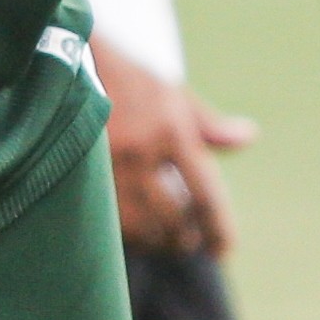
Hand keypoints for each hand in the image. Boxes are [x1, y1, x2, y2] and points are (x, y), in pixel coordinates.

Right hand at [91, 37, 250, 256]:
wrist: (70, 69)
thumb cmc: (130, 82)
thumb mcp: (174, 95)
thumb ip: (209, 125)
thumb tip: (249, 138)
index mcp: (171, 131)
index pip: (204, 194)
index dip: (218, 228)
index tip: (224, 250)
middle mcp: (140, 152)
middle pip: (172, 219)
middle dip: (186, 239)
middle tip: (192, 243)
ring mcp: (107, 167)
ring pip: (139, 227)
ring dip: (157, 241)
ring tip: (167, 240)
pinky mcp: (81, 178)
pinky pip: (109, 224)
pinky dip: (129, 235)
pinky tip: (138, 231)